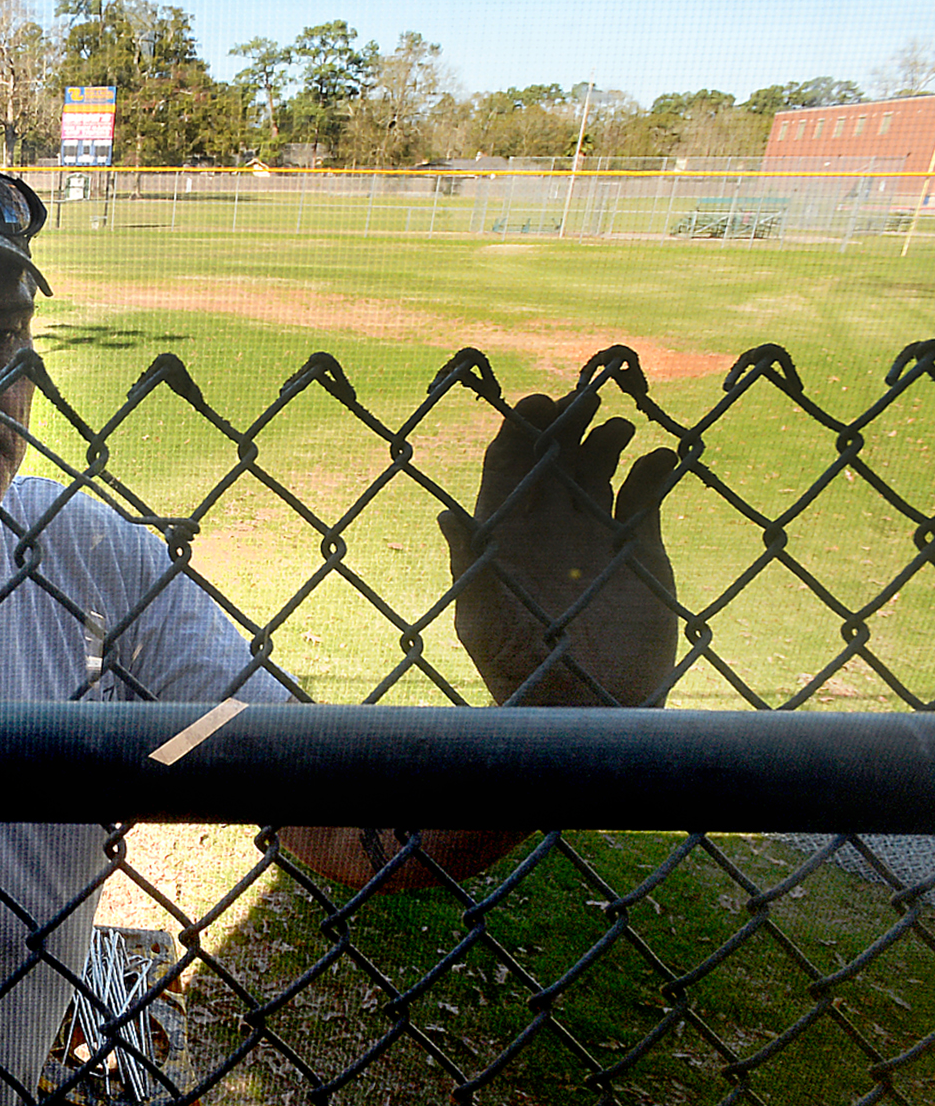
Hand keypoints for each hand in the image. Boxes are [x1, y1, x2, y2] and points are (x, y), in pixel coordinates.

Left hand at [437, 389, 678, 705]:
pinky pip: (646, 493)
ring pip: (599, 465)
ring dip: (608, 438)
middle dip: (568, 421)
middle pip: (555, 454)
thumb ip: (469, 567)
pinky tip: (659, 458)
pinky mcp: (639, 546)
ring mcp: (594, 531)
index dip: (520, 428)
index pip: (508, 463)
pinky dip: (654, 470)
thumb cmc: (518, 668)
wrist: (584, 708)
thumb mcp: (482, 618)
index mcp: (506, 531)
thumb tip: (447, 517)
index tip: (539, 403)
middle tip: (586, 397)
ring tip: (619, 427)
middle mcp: (548, 523)